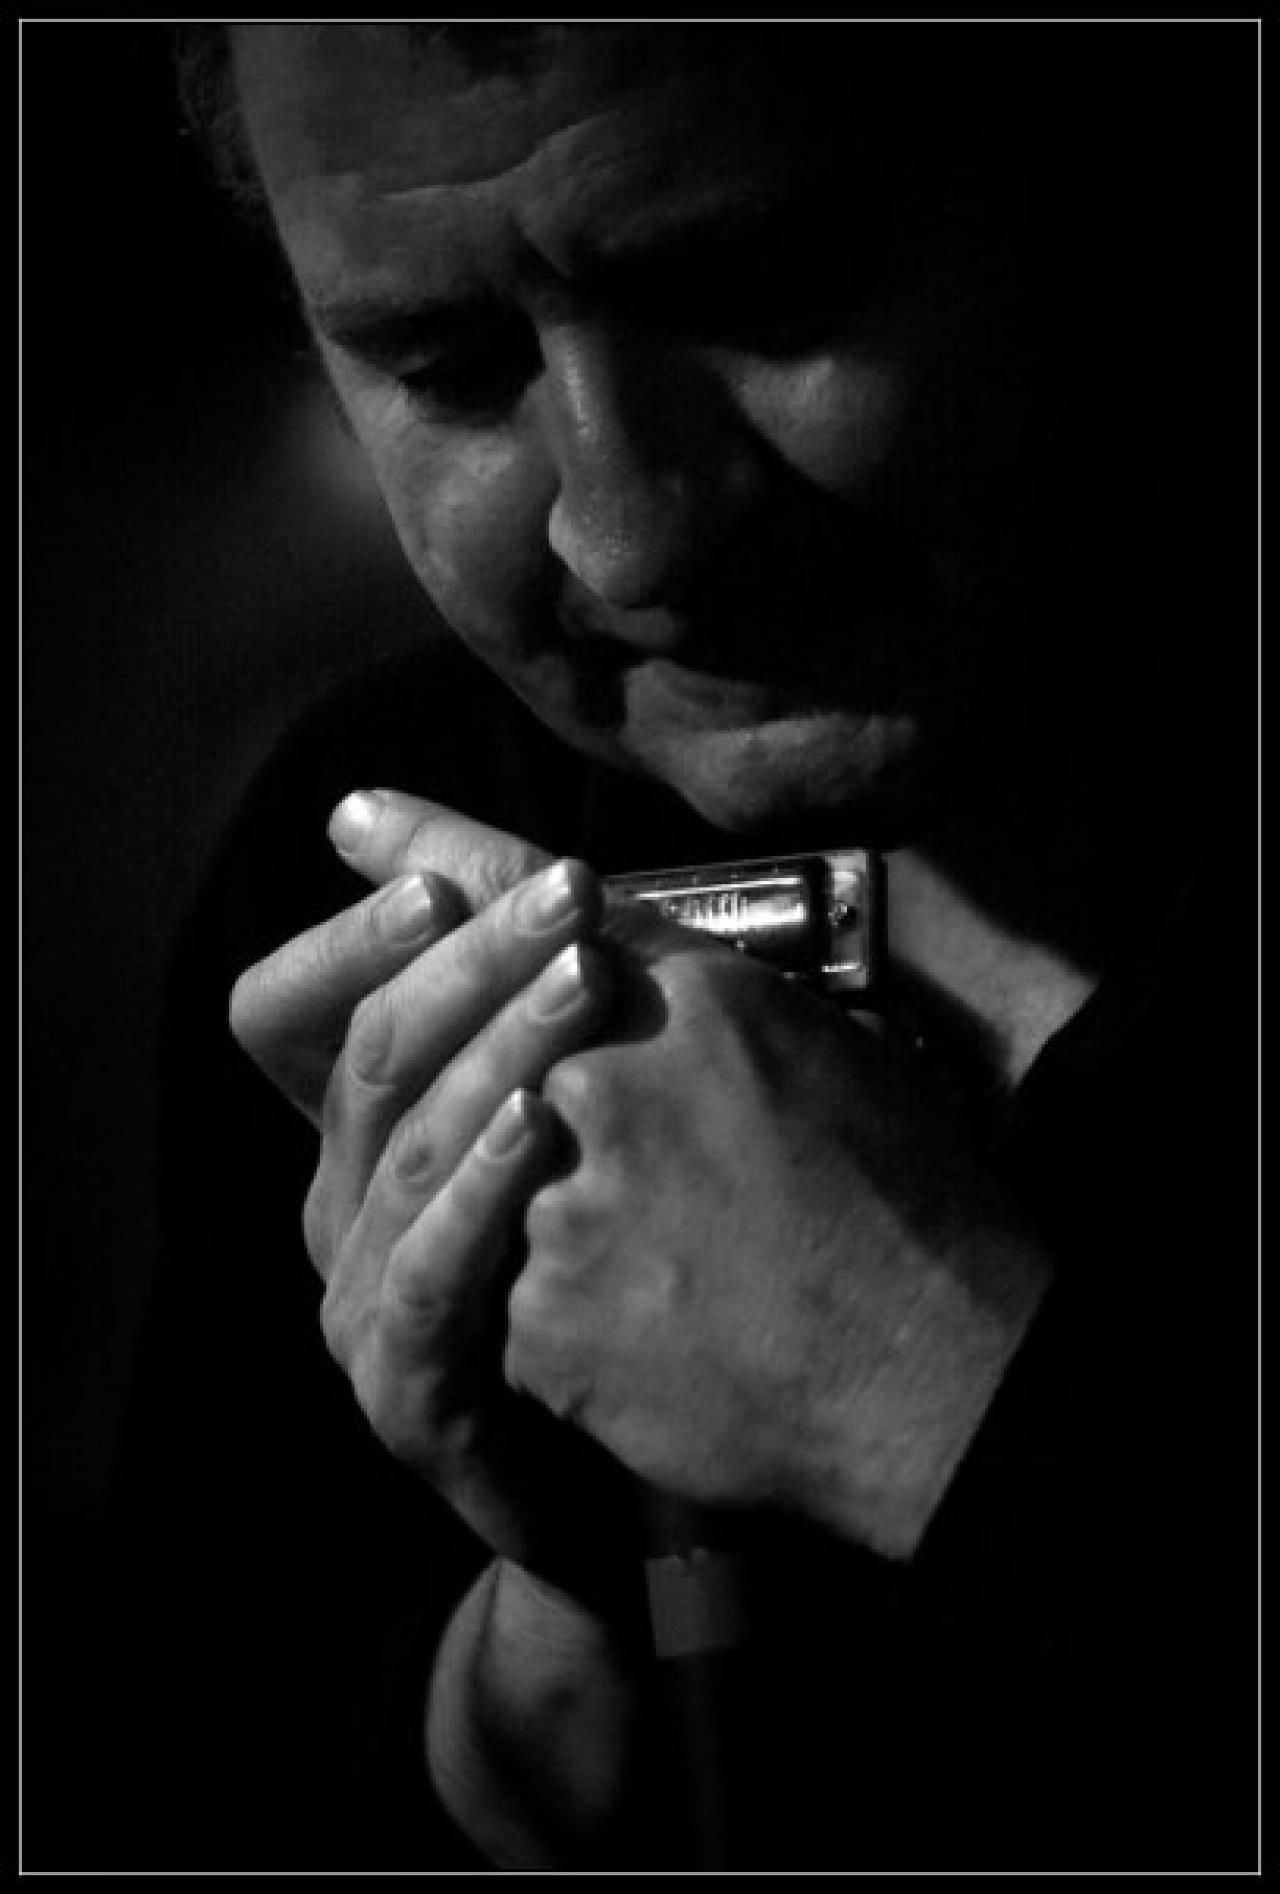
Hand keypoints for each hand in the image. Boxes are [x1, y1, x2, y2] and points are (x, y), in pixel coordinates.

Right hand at [229, 792, 641, 1588]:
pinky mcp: (411, 1389)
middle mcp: (345, 1205)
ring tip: (585, 978)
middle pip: (366, 1055)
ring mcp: (367, 1300)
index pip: (293, 1011)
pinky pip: (432, 1276)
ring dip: (498, 1048)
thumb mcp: (574, 1092)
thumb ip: (507, 971)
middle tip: (570, 891)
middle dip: (467, 960)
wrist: (649, 1468)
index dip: (350, 938)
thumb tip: (373, 815)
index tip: (444, 877)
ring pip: (406, 1149)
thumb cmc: (619, 1260)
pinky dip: (482, 1194)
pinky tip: (543, 1128)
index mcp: (363, 1129)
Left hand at [504, 922, 1053, 1558]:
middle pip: (539, 1094)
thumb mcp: (847, 1055)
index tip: (604, 1066)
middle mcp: (606, 1088)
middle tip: (669, 1201)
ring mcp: (563, 1209)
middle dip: (585, 1145)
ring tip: (684, 1282)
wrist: (940, 1373)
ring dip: (583, 1242)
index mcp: (690, 1005)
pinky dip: (584, 1337)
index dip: (592, 1027)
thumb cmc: (919, 1217)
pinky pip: (531, 1317)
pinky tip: (670, 1346)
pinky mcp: (543, 1322)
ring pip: (526, 1209)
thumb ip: (725, 1007)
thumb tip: (649, 973)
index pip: (581, 976)